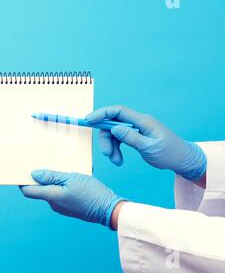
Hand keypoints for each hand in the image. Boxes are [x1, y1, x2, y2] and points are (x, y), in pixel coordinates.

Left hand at [20, 170, 125, 227]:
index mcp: (51, 196)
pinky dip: (62, 184)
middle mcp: (54, 204)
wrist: (109, 210)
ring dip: (53, 179)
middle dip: (39, 177)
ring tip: (61, 166)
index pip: (28, 191)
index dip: (21, 181)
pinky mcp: (69, 207)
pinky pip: (60, 194)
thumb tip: (33, 174)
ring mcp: (62, 207)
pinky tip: (71, 176)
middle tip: (42, 162)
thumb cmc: (92, 193)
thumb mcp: (72, 178)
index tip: (20, 170)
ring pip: (51, 191)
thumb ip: (52, 176)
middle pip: (39, 190)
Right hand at [85, 105, 206, 180]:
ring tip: (116, 161)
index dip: (102, 113)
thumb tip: (114, 128)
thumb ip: (131, 137)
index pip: (118, 111)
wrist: (182, 160)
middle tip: (107, 154)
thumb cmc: (169, 153)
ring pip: (115, 134)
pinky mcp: (136, 136)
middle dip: (106, 139)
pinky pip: (120, 140)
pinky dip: (116, 150)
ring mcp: (137, 129)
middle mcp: (138, 122)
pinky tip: (118, 160)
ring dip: (111, 147)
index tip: (89, 120)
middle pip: (113, 125)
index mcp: (143, 121)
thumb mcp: (149, 147)